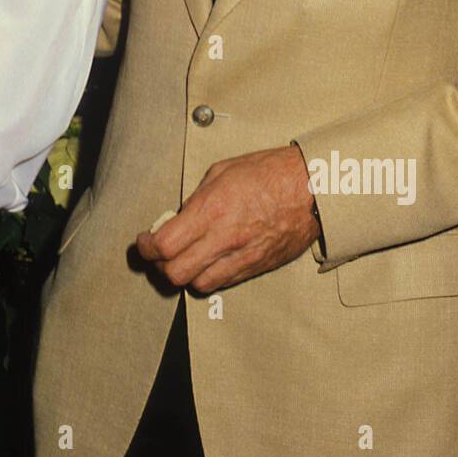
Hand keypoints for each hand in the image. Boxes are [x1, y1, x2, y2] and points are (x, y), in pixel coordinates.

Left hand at [135, 145, 319, 293]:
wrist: (312, 188)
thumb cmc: (270, 173)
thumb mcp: (222, 172)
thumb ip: (197, 198)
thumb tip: (181, 217)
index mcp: (212, 210)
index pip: (165, 244)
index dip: (147, 247)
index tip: (145, 241)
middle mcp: (225, 238)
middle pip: (176, 273)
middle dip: (160, 266)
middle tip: (159, 254)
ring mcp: (242, 256)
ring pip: (198, 284)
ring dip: (185, 274)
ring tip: (184, 259)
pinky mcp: (256, 266)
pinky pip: (223, 283)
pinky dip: (208, 276)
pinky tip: (207, 261)